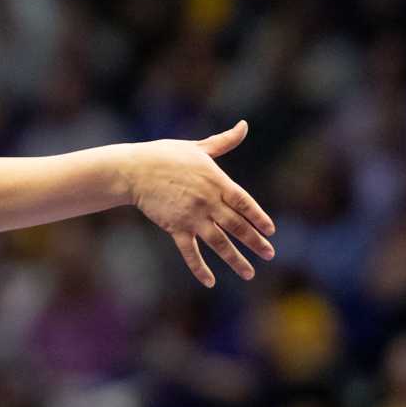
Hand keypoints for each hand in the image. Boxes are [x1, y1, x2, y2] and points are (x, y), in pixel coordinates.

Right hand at [123, 120, 275, 286]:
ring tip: (249, 274)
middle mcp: (208, 201)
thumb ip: (224, 142)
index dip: (259, 217)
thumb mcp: (198, 147)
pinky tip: (210, 281)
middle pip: (237, 226)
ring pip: (219, 243)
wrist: (134, 170)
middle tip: (269, 254)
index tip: (271, 231)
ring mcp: (192, 216)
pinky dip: (200, 268)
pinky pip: (190, 252)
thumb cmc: (166, 155)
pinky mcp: (175, 227)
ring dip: (235, 259)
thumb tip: (244, 125)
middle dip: (255, 242)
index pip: (245, 203)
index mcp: (217, 181)